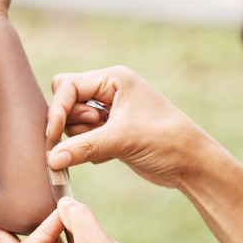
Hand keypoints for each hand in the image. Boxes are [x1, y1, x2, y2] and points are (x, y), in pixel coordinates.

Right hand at [46, 66, 208, 188]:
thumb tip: (51, 159)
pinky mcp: (109, 132)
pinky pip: (82, 138)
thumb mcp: (122, 140)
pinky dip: (88, 149)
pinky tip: (112, 155)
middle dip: (69, 121)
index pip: (68, 86)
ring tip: (108, 145)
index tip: (53, 135)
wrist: (191, 164)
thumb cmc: (165, 141)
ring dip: (81, 137)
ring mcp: (109, 112)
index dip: (57, 110)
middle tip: (93, 131)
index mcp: (114, 79)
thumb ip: (83, 147)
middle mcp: (109, 91)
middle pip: (66, 100)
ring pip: (72, 122)